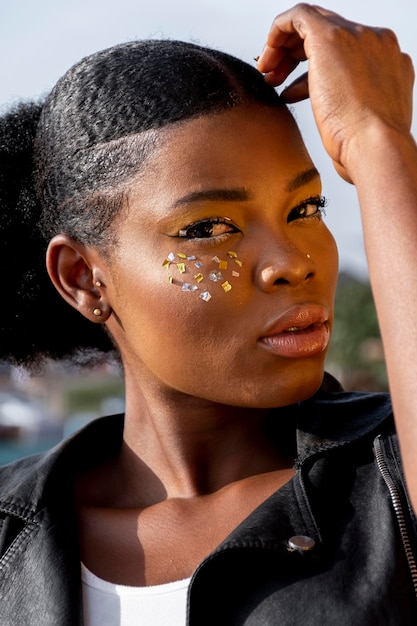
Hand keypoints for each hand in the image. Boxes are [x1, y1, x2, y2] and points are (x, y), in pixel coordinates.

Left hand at [257, 4, 413, 181]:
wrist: (374, 147)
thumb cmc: (365, 148)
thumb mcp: (359, 123)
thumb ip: (347, 107)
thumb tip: (329, 109)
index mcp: (386, 62)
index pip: (343, 51)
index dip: (311, 66)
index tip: (291, 87)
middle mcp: (375, 43)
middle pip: (328, 33)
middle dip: (295, 54)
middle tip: (274, 77)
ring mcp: (357, 37)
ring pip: (313, 24)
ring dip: (284, 48)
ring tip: (268, 76)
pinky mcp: (331, 38)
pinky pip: (298, 16)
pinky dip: (277, 30)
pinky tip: (267, 55)